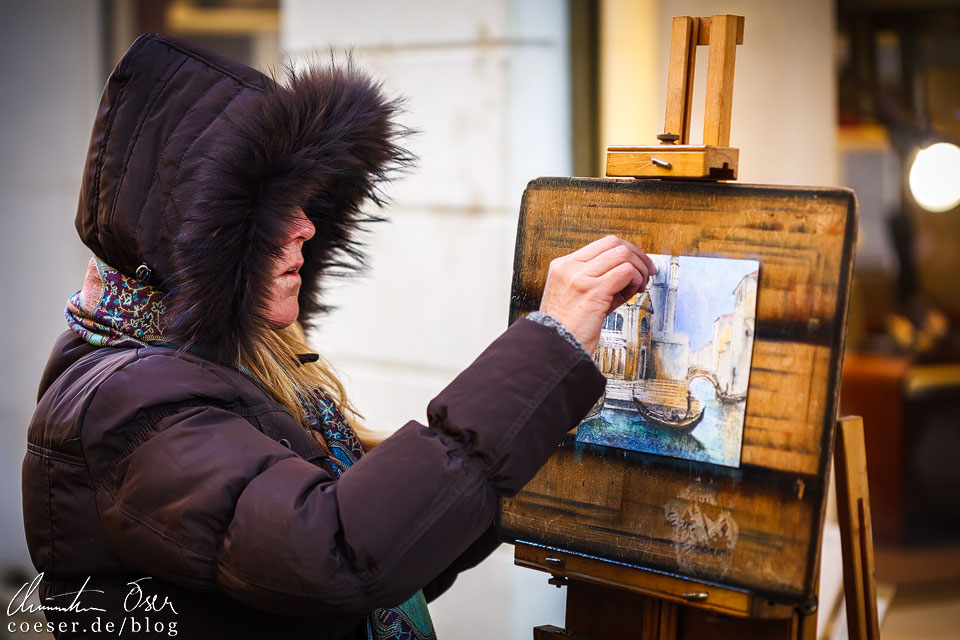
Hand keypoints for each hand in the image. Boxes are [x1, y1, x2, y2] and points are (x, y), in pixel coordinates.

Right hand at [539, 235, 655, 354]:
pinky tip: (634, 293)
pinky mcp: (593, 290)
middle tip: (647, 271)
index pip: (603, 243)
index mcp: (563, 265)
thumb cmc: (567, 328)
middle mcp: (570, 266)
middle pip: (614, 244)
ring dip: (639, 270)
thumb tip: (630, 271)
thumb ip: (599, 280)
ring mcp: (580, 277)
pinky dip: (636, 280)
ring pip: (623, 255)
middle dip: (637, 256)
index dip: (627, 250)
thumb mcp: (579, 296)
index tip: (638, 263)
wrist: (555, 347)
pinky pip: (626, 272)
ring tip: (639, 286)